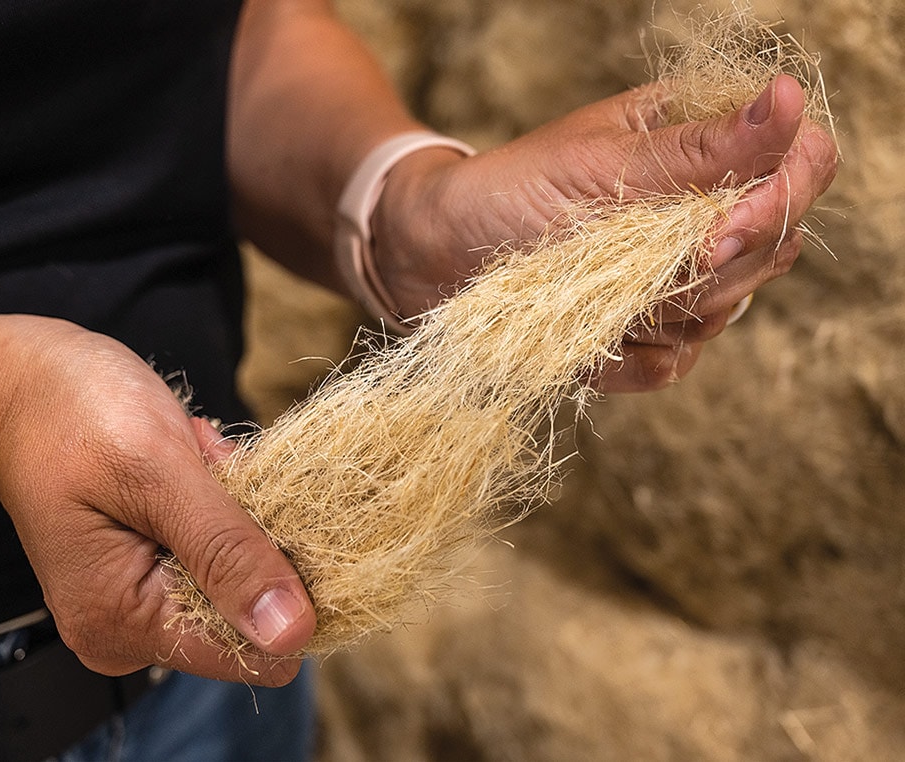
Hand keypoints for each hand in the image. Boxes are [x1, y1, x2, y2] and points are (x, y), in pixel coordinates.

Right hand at [0, 315, 315, 684]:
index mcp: (124, 624)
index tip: (257, 511)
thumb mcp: (157, 472)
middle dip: (247, 532)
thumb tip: (292, 635)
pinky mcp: (150, 570)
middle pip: (250, 607)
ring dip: (233, 507)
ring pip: (241, 569)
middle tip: (200, 470)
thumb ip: (225, 552)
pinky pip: (220, 546)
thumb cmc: (71, 413)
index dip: (285, 586)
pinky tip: (184, 464)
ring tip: (185, 460)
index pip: (252, 649)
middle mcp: (130, 632)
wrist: (16, 384)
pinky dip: (218, 500)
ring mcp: (140, 602)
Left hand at [374, 74, 837, 390]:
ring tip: (586, 290)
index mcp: (698, 147)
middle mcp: (698, 211)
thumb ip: (698, 152)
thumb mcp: (596, 165)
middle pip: (773, 251)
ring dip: (658, 313)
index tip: (717, 236)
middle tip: (633, 267)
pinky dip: (629, 360)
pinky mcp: (642, 332)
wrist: (433, 260)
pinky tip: (586, 338)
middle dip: (710, 271)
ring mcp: (674, 276)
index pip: (801, 166)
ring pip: (724, 315)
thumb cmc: (503, 192)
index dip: (781, 204)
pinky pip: (674, 365)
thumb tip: (787, 99)